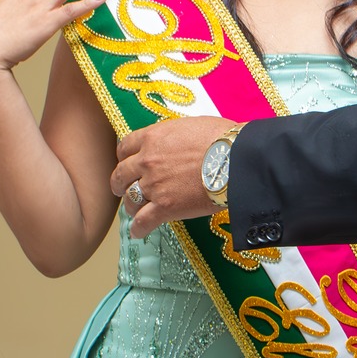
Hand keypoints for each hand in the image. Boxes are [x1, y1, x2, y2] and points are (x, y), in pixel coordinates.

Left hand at [111, 117, 233, 237]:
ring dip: (131, 205)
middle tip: (123, 188)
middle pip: (120, 174)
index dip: (124, 157)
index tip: (127, 163)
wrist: (236, 158)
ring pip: (130, 199)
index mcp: (152, 138)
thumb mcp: (190, 126)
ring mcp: (154, 185)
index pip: (124, 147)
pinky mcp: (165, 207)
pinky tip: (138, 232)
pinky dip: (138, 229)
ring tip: (135, 210)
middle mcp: (147, 161)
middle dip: (120, 183)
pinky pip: (143, 222)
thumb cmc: (221, 138)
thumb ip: (174, 136)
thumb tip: (177, 143)